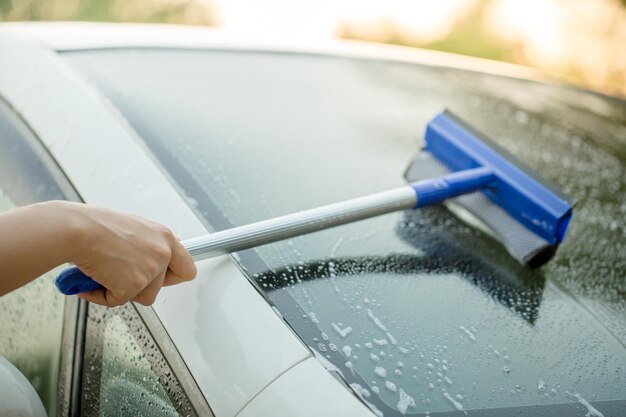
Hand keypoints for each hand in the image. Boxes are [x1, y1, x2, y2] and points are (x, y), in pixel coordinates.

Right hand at [68, 203, 196, 306]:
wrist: (76, 230)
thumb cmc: (96, 226)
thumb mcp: (133, 228)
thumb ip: (149, 243)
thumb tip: (157, 256)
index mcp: (164, 237)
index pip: (187, 267)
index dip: (173, 276)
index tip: (164, 278)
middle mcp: (162, 252)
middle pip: (162, 286)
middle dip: (143, 286)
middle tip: (123, 276)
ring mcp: (150, 270)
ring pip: (142, 296)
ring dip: (122, 290)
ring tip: (104, 272)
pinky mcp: (133, 285)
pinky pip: (118, 300)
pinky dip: (102, 295)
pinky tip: (93, 279)